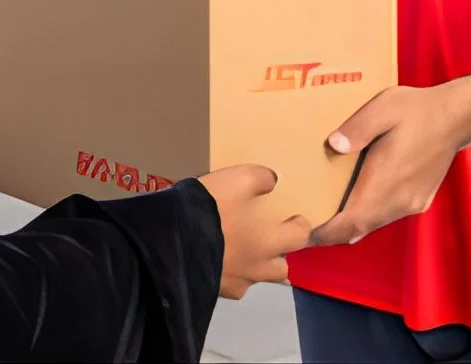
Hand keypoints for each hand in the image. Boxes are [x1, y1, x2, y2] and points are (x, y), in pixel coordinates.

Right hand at [198, 164, 312, 299]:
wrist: (169, 242)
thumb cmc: (209, 211)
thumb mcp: (236, 180)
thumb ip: (259, 178)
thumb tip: (272, 180)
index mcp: (268, 244)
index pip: (300, 239)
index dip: (301, 227)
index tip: (296, 220)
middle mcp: (256, 269)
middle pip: (280, 270)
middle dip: (277, 256)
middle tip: (265, 240)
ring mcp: (232, 285)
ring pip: (251, 278)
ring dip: (250, 267)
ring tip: (233, 250)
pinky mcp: (210, 291)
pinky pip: (224, 284)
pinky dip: (222, 272)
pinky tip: (209, 259)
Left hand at [309, 84, 470, 247]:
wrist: (458, 116)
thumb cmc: (416, 110)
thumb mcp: (382, 109)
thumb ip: (356, 129)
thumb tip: (333, 145)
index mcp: (386, 182)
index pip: (352, 222)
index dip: (327, 233)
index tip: (306, 234)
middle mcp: (399, 200)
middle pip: (360, 228)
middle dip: (333, 232)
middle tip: (307, 226)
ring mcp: (411, 202)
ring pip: (374, 224)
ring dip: (350, 224)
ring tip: (325, 213)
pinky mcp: (420, 199)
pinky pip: (387, 215)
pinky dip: (367, 216)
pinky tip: (355, 200)